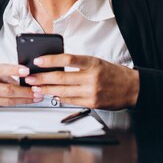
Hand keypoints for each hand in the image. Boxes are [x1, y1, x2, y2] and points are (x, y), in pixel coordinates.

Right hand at [0, 64, 37, 110]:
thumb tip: (21, 77)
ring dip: (24, 100)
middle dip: (25, 92)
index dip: (14, 70)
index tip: (26, 71)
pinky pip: (3, 106)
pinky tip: (25, 100)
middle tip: (38, 90)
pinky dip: (16, 103)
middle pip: (6, 91)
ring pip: (7, 102)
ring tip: (36, 97)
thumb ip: (2, 72)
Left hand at [23, 54, 139, 109]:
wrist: (132, 88)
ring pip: (63, 91)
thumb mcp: (97, 62)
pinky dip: (59, 98)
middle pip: (61, 77)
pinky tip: (51, 95)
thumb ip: (79, 64)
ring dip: (47, 90)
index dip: (51, 60)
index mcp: (93, 63)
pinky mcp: (92, 104)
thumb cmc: (113, 73)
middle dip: (42, 78)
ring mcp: (91, 92)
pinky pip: (71, 101)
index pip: (68, 59)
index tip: (38, 60)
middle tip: (30, 77)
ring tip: (36, 88)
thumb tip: (56, 65)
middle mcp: (92, 77)